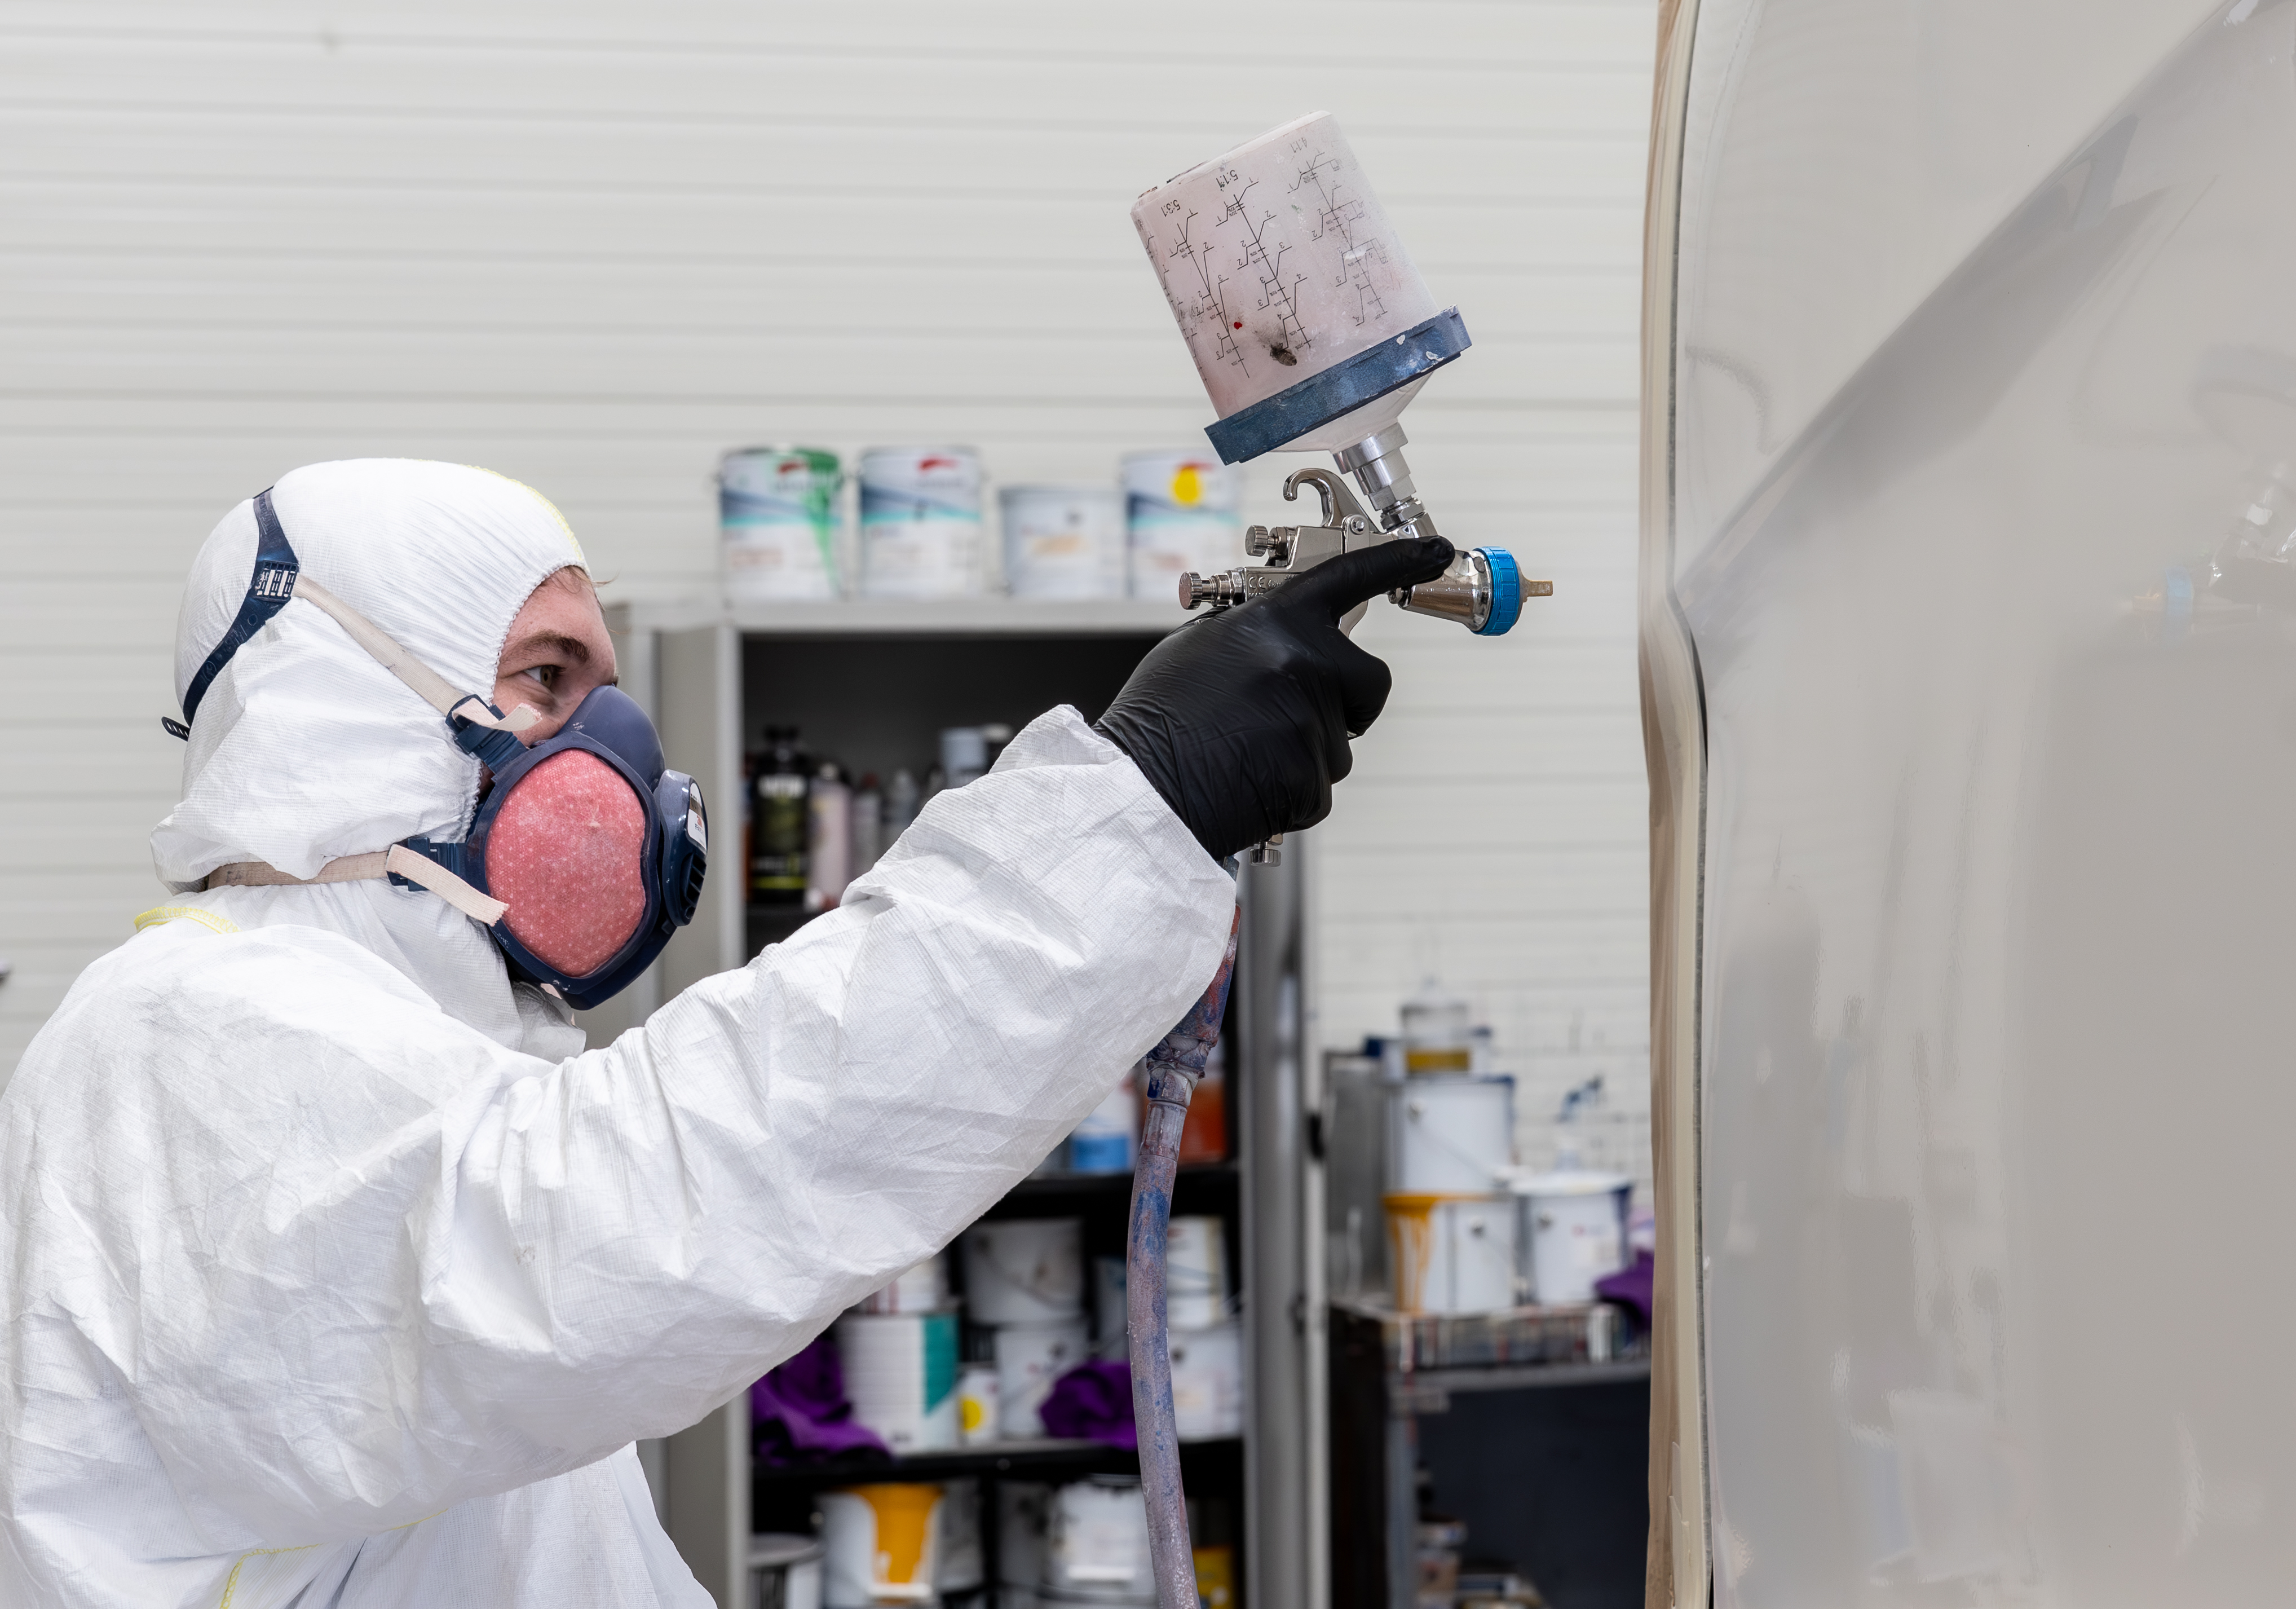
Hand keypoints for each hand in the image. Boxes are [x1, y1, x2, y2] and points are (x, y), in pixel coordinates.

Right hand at [1095, 536, 1453, 861]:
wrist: (1139, 789)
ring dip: (1303, 750)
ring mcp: (1311, 722)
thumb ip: (1257, 634)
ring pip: (1338, 741)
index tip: (1435, 549)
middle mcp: (1302, 663)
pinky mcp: (1312, 779)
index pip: (1351, 578)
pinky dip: (1290, 789)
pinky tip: (1247, 782)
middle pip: (1369, 682)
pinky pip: (1319, 784)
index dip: (1399, 561)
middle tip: (1293, 715)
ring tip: (1244, 752)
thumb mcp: (1200, 647)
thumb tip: (1290, 638)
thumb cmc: (1160, 718)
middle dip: (1347, 701)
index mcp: (1275, 622)